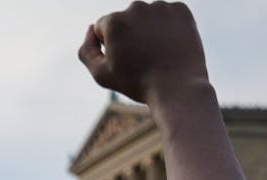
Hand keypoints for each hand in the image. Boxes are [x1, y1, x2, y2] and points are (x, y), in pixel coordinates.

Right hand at [77, 2, 208, 105]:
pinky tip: (170, 45)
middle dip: (130, 34)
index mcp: (114, 21)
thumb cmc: (137, 83)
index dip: (111, 46)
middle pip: (126, 19)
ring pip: (147, 16)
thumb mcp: (100, 74)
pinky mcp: (180, 9)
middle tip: (142, 58)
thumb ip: (86, 50)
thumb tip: (91, 29)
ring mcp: (160, 7)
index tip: (125, 61)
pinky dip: (168, 27)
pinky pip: (167, 15)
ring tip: (157, 53)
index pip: (103, 28)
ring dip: (148, 29)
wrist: (177, 86)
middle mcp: (136, 7)